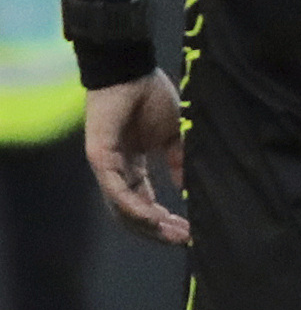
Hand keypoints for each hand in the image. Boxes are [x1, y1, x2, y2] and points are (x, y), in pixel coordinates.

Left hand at [83, 72, 186, 244]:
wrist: (132, 70)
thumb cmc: (150, 96)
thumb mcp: (174, 136)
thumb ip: (179, 162)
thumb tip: (190, 188)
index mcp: (133, 165)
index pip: (145, 201)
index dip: (165, 219)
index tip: (190, 230)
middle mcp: (117, 170)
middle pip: (133, 212)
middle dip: (158, 229)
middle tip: (184, 238)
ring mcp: (107, 166)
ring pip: (123, 208)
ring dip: (148, 224)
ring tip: (174, 232)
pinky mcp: (100, 157)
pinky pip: (116, 190)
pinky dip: (134, 207)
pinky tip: (153, 217)